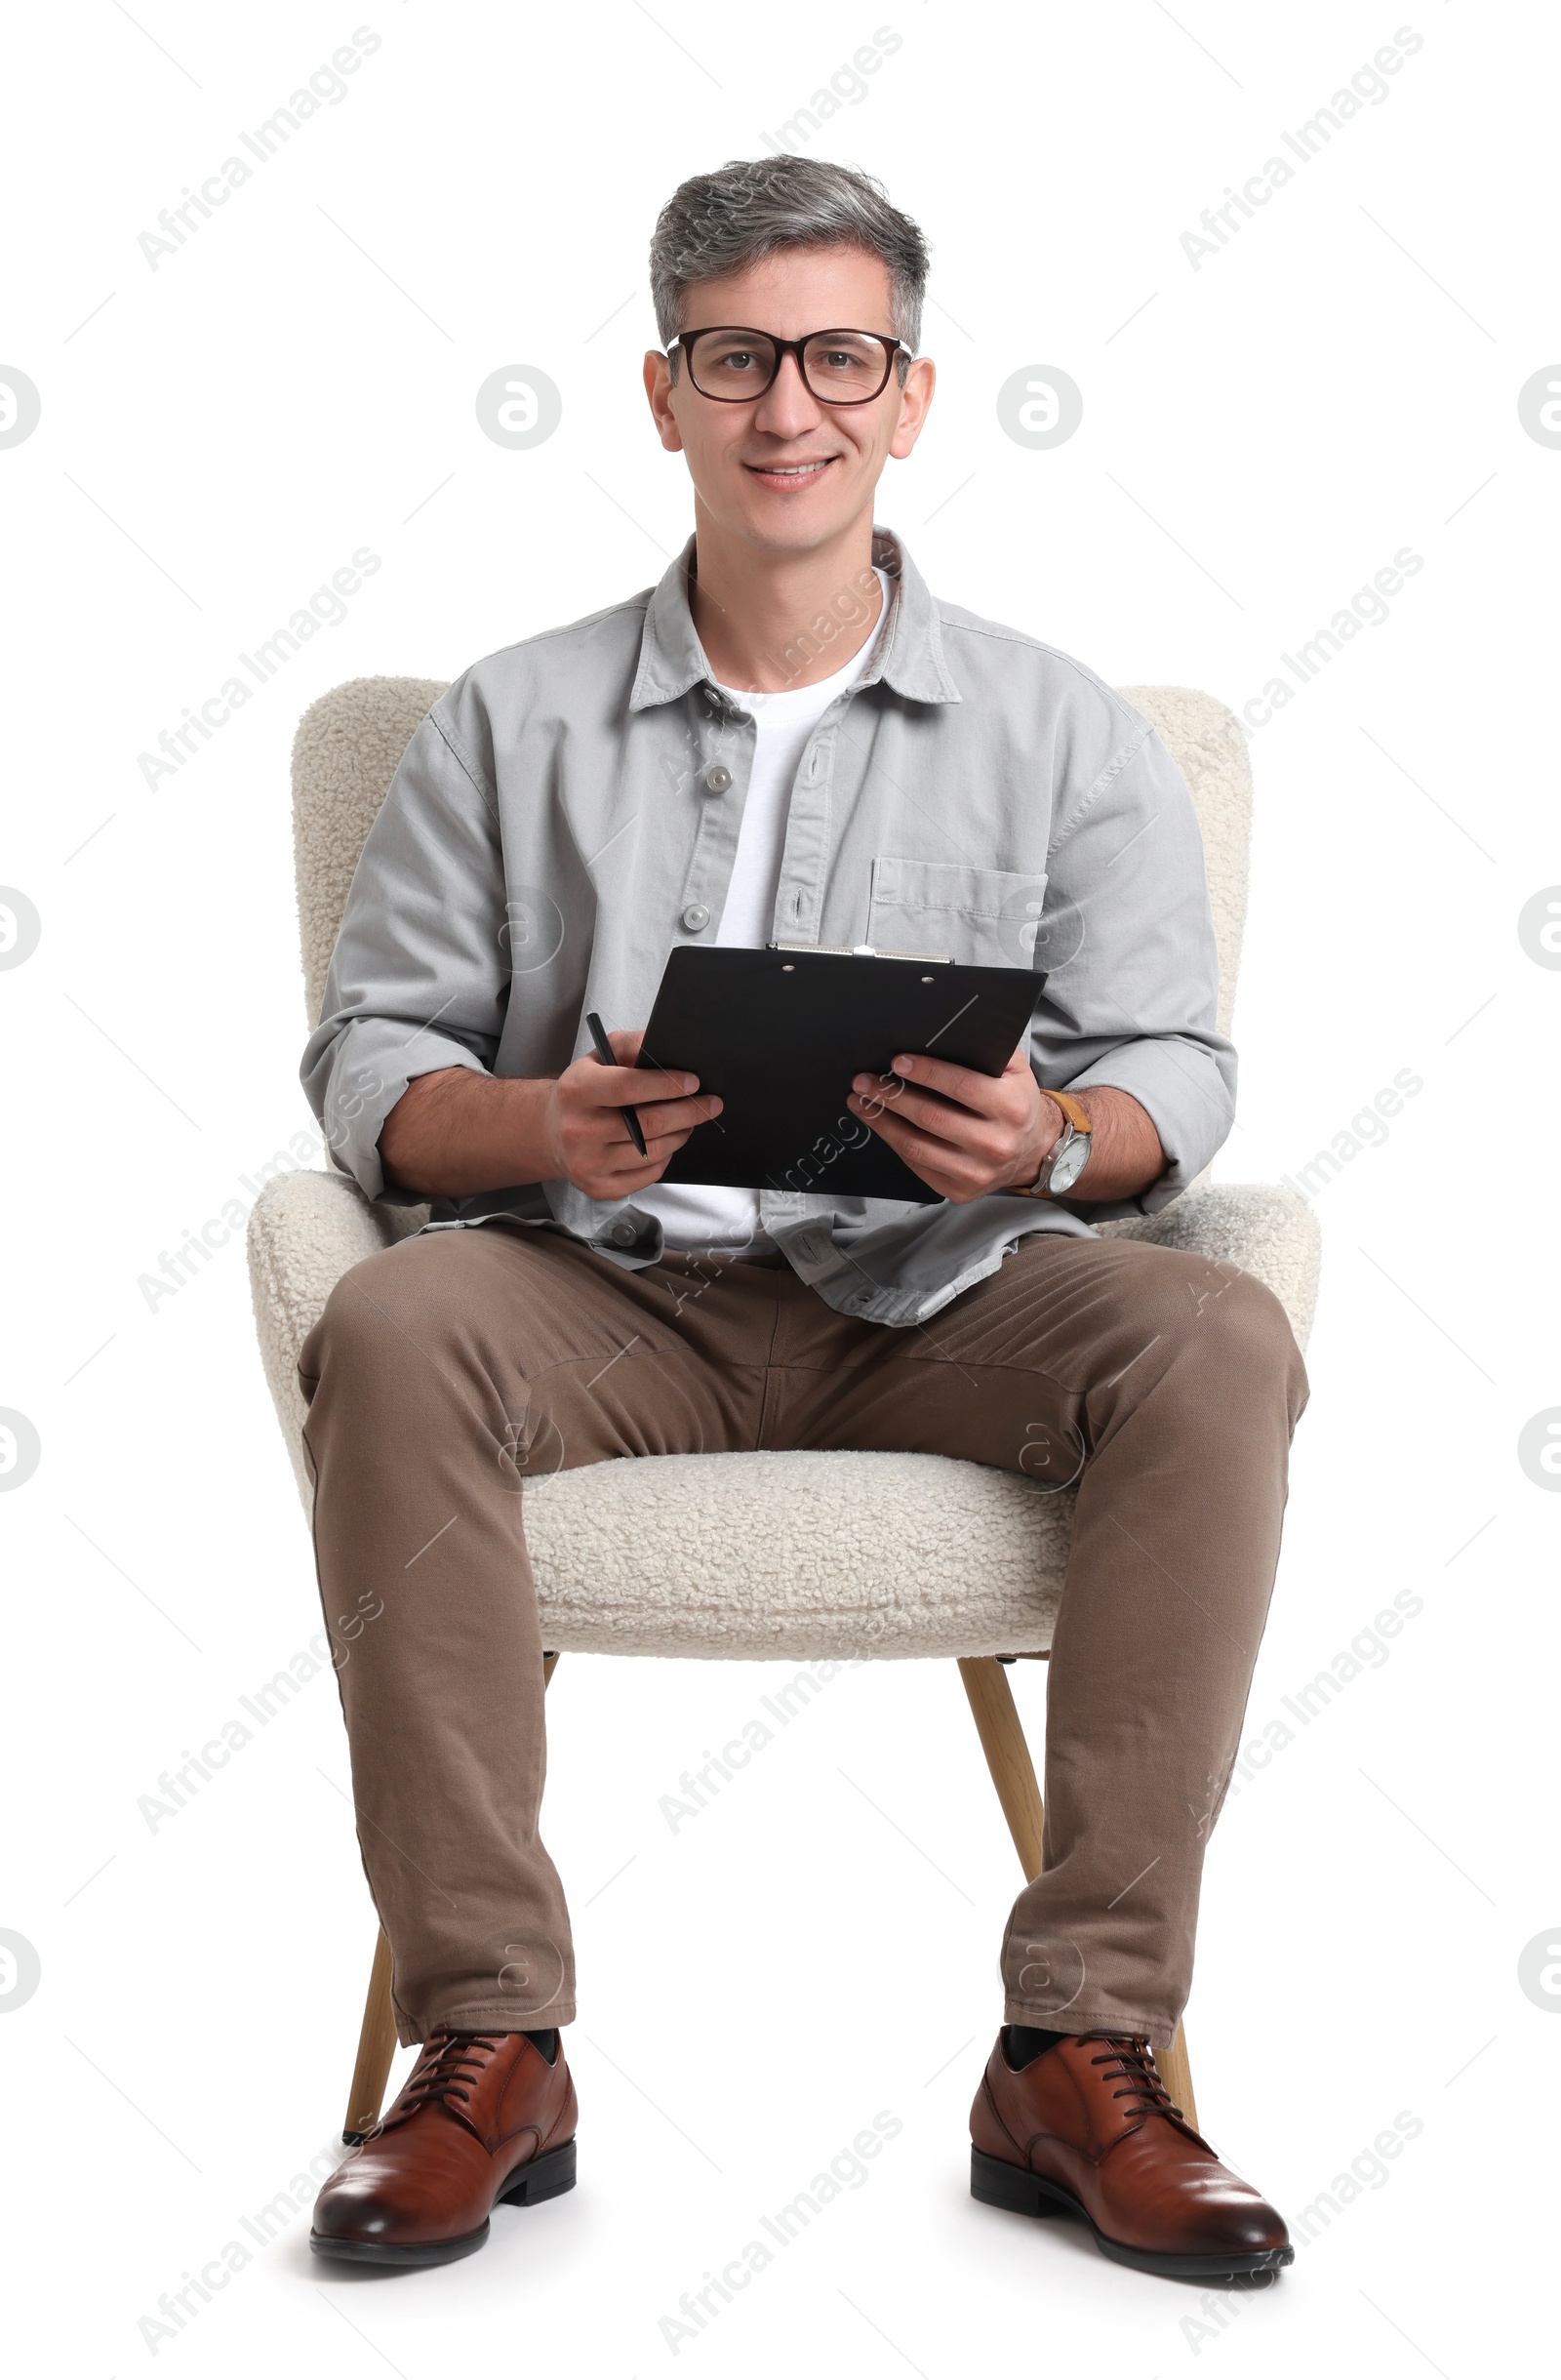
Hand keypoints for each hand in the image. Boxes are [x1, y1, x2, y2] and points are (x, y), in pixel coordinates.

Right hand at [543, 1027, 721, 1198]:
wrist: (551, 1133)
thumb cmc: (583, 1091)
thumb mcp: (598, 1057)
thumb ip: (630, 1045)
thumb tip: (667, 1048)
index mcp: (577, 1091)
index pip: (629, 1087)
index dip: (667, 1084)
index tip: (694, 1082)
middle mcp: (578, 1130)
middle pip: (649, 1123)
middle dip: (688, 1112)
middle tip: (711, 1103)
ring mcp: (588, 1163)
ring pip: (653, 1151)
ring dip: (680, 1134)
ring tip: (688, 1121)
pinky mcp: (598, 1187)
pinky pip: (648, 1175)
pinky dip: (665, 1157)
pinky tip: (666, 1143)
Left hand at [846, 1046, 1059, 1203]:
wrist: (1032, 1151)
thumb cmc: (1015, 1102)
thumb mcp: (1015, 1071)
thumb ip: (988, 1048)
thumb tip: (946, 1028)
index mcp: (1011, 1108)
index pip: (961, 1086)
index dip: (926, 1073)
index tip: (896, 1062)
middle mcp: (995, 1144)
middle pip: (930, 1117)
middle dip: (891, 1096)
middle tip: (864, 1081)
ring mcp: (976, 1172)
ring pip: (916, 1146)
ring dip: (882, 1121)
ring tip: (860, 1102)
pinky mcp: (960, 1190)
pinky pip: (917, 1165)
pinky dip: (893, 1142)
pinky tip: (880, 1124)